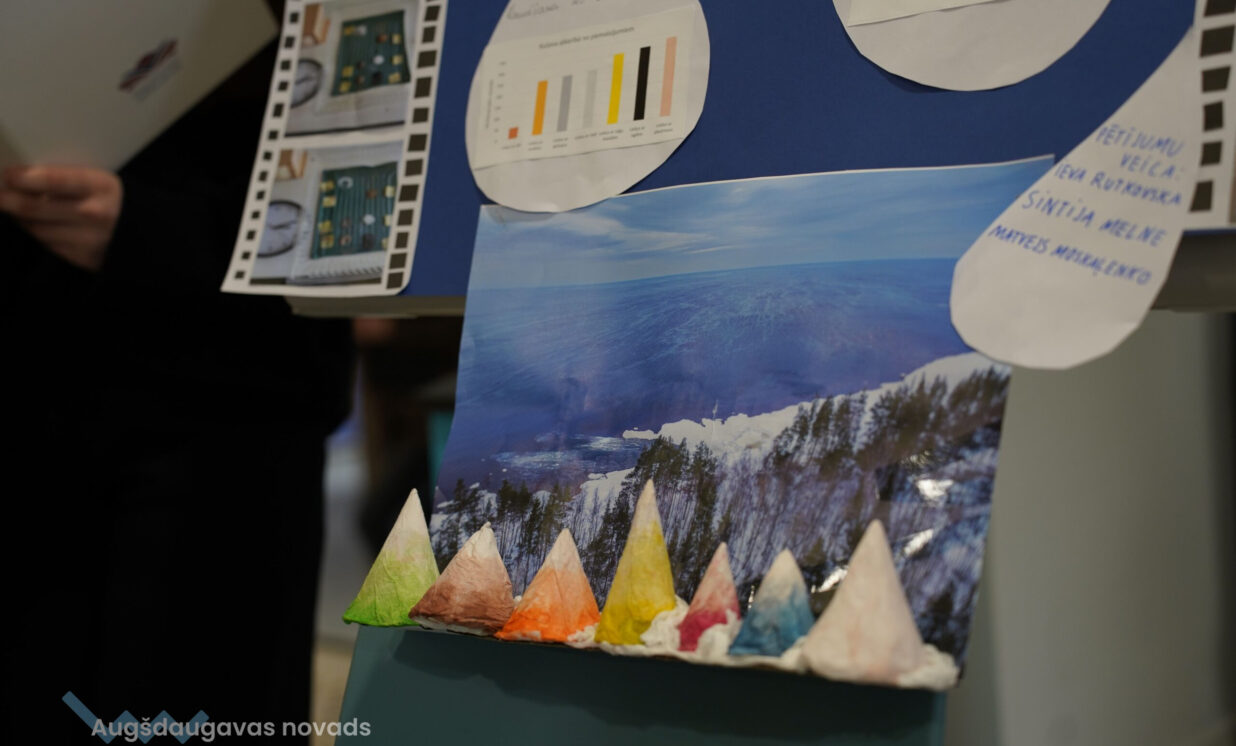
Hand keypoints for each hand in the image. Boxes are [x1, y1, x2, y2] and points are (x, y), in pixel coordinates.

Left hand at [0, 165, 122, 271]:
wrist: (146, 234)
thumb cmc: (113, 200)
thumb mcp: (98, 181)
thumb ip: (66, 179)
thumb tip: (21, 178)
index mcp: (100, 186)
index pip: (52, 180)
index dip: (22, 177)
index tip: (7, 175)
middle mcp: (93, 214)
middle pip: (34, 207)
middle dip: (7, 199)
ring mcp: (87, 239)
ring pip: (35, 228)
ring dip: (19, 217)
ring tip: (13, 207)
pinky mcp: (82, 258)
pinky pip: (47, 243)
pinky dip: (36, 232)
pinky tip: (35, 223)